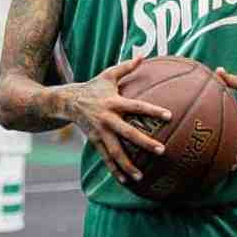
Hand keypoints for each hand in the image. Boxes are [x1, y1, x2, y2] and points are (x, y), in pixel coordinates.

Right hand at [66, 56, 171, 184]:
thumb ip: (126, 67)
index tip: (169, 116)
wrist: (67, 102)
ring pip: (115, 151)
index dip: (152, 110)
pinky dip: (115, 170)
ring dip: (128, 164)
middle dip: (144, 142)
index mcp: (113, 102)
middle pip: (128, 133)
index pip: (136, 106)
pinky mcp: (94, 141)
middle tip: (161, 150)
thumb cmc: (93, 87)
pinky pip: (106, 158)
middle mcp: (107, 119)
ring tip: (141, 176)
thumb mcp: (108, 75)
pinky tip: (126, 181)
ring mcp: (100, 133)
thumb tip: (143, 55)